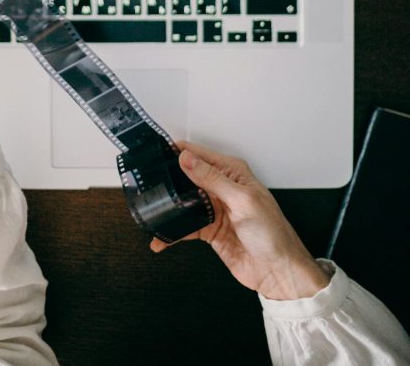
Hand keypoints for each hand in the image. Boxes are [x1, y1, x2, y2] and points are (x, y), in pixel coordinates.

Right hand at [150, 142, 329, 300]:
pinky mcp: (209, 230)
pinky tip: (161, 238)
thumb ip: (212, 179)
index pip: (199, 155)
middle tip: (146, 183)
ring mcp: (214, 209)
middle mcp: (222, 187)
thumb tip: (187, 158)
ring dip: (169, 207)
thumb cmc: (272, 234)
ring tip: (150, 210)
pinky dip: (172, 232)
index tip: (156, 154)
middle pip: (187, 176)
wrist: (278, 273)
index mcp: (232, 172)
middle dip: (168, 180)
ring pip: (183, 201)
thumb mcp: (242, 201)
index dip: (178, 153)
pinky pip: (185, 226)